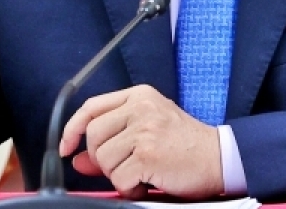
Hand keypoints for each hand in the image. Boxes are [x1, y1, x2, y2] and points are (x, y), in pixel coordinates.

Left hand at [58, 85, 222, 199]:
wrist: (219, 158)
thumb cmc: (185, 145)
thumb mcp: (147, 133)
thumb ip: (111, 142)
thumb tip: (76, 159)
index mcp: (139, 96)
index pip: (91, 107)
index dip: (72, 128)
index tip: (66, 147)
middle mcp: (140, 107)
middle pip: (93, 135)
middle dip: (101, 159)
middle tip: (123, 166)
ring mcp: (144, 130)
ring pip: (102, 159)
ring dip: (117, 175)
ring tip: (141, 174)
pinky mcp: (148, 154)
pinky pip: (118, 178)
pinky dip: (129, 188)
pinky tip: (147, 183)